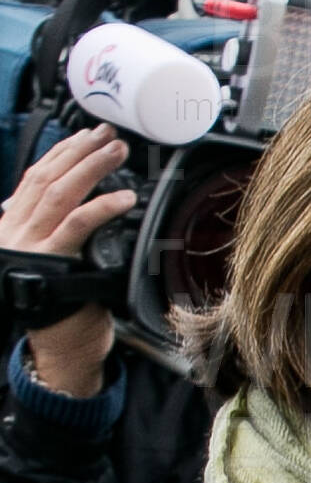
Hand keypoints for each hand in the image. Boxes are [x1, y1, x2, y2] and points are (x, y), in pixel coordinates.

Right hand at [0, 126, 134, 398]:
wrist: (59, 347)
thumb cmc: (67, 308)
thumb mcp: (60, 262)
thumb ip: (61, 234)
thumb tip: (81, 208)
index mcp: (15, 225)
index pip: (35, 177)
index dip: (62, 153)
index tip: (86, 136)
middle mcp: (17, 230)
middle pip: (46, 177)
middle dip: (79, 152)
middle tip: (109, 136)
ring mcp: (31, 245)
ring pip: (59, 194)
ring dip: (91, 169)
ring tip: (117, 153)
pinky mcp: (50, 262)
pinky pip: (76, 226)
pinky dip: (100, 208)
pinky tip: (123, 199)